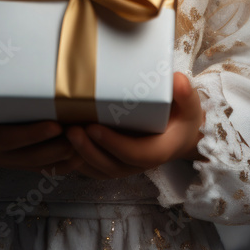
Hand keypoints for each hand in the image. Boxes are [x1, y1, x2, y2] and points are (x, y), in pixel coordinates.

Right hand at [0, 45, 84, 175]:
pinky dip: (66, 163)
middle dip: (61, 145)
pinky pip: (46, 169)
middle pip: (36, 158)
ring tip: (91, 136)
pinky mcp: (21, 164)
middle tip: (85, 128)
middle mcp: (2, 157)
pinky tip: (85, 151)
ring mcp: (13, 163)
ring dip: (69, 155)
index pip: (12, 139)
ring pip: (45, 166)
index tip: (57, 124)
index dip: (34, 133)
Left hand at [63, 71, 205, 179]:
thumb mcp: (190, 105)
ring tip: (62, 134)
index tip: (93, 127)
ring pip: (98, 169)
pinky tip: (59, 146)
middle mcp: (139, 164)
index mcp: (158, 151)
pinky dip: (75, 161)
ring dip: (78, 155)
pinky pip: (92, 168)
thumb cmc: (182, 116)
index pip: (134, 154)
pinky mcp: (113, 162)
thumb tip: (178, 81)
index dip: (113, 144)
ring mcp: (124, 166)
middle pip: (110, 166)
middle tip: (70, 129)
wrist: (180, 133)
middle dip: (88, 150)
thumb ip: (185, 94)